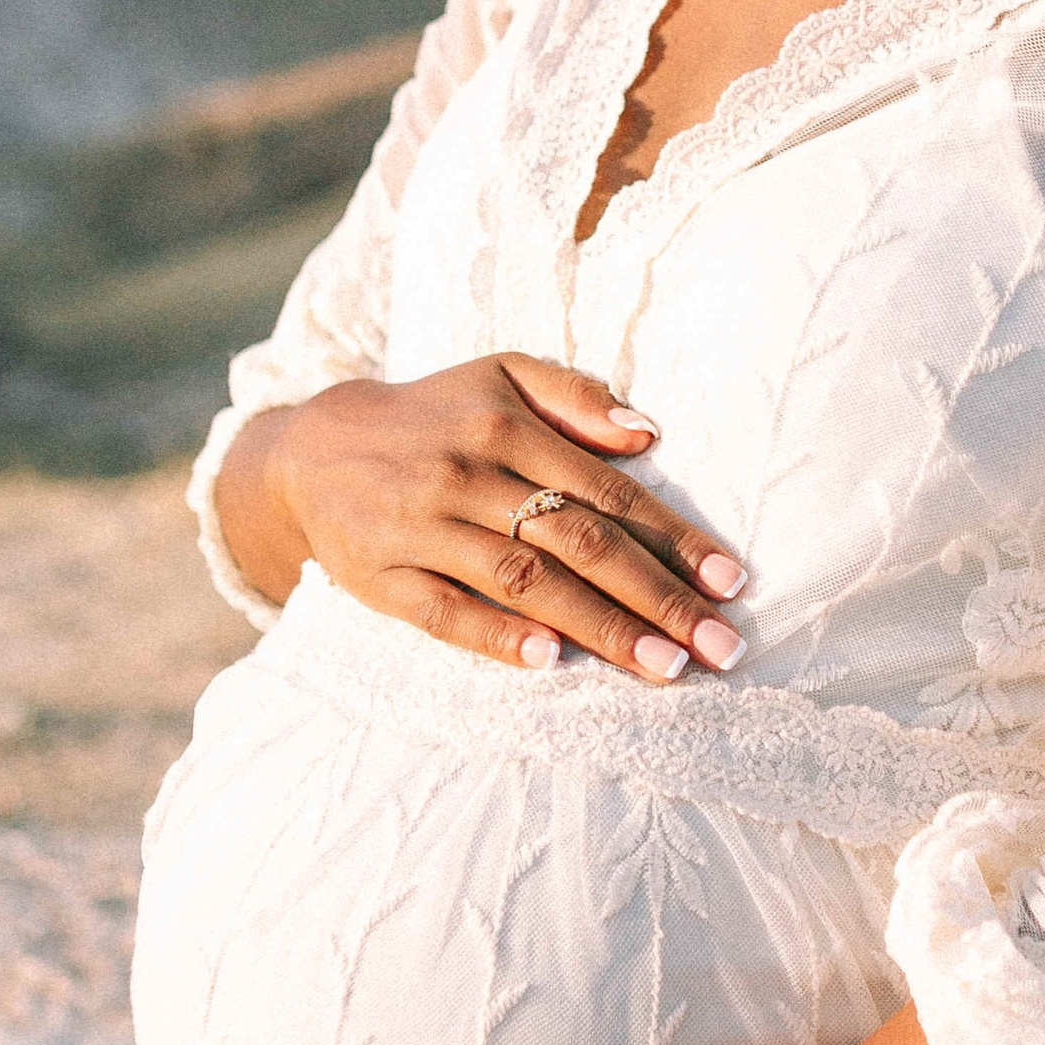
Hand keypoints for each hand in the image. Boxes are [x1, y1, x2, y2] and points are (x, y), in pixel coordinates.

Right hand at [230, 353, 748, 683]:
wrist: (312, 448)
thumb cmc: (433, 416)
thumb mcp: (500, 377)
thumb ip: (575, 398)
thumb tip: (649, 433)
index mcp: (508, 428)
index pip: (609, 495)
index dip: (675, 541)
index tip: (732, 585)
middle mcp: (470, 476)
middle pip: (579, 544)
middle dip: (658, 599)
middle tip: (721, 647)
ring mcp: (423, 528)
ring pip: (525, 583)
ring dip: (600, 628)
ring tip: (664, 667)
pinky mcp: (381, 576)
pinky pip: (444, 612)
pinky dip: (495, 636)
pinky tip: (548, 662)